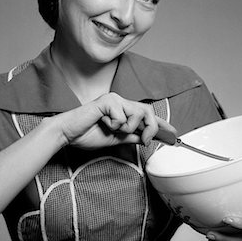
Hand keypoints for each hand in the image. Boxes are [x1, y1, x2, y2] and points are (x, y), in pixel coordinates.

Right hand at [52, 92, 176, 149]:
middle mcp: (120, 101)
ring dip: (127, 128)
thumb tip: (148, 138)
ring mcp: (114, 99)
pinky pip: (122, 117)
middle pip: (147, 111)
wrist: (68, 134)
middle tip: (144, 141)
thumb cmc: (88, 134)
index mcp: (123, 110)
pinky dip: (114, 125)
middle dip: (151, 127)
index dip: (161, 124)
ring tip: (112, 129)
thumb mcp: (116, 139)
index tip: (173, 133)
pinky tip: (102, 122)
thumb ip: (132, 136)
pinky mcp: (107, 101)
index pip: (146, 115)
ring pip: (137, 114)